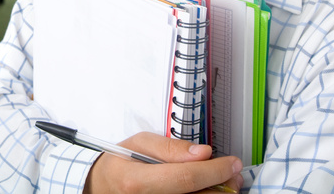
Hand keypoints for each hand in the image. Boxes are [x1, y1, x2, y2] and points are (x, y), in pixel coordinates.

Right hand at [83, 132, 241, 193]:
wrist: (102, 187)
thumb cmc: (120, 164)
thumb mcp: (138, 143)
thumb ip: (170, 147)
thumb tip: (202, 153)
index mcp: (138, 181)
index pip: (186, 178)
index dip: (215, 170)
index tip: (232, 162)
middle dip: (223, 184)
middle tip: (231, 172)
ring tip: (223, 181)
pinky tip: (208, 190)